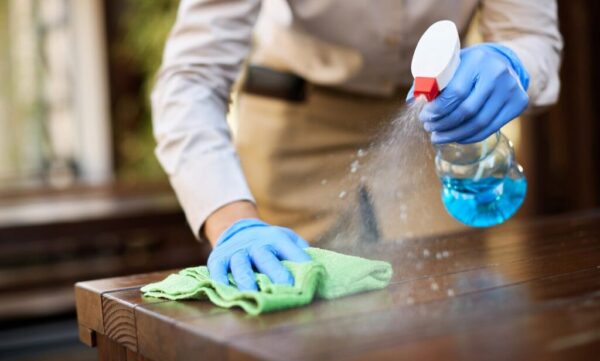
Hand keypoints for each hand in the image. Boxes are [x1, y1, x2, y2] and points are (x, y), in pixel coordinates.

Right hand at [207, 219, 310, 290]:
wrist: (238, 228)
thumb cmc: (270, 242)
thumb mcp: (287, 239)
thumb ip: (300, 251)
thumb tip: (318, 269)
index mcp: (276, 238)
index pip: (290, 249)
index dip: (300, 260)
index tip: (311, 274)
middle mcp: (255, 243)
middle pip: (265, 257)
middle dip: (276, 272)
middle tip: (286, 287)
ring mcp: (236, 251)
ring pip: (241, 265)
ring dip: (247, 280)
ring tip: (253, 294)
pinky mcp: (218, 258)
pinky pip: (217, 269)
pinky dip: (219, 280)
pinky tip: (225, 290)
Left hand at [411, 43, 529, 143]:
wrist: (503, 61)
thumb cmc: (469, 65)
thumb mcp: (451, 64)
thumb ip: (431, 80)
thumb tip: (412, 100)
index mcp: (478, 60)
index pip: (455, 93)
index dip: (437, 110)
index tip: (424, 117)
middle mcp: (498, 74)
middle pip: (466, 111)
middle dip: (443, 124)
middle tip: (429, 129)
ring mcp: (511, 89)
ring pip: (478, 123)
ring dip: (454, 135)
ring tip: (438, 137)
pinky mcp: (518, 103)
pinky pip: (490, 128)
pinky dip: (470, 137)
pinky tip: (457, 138)